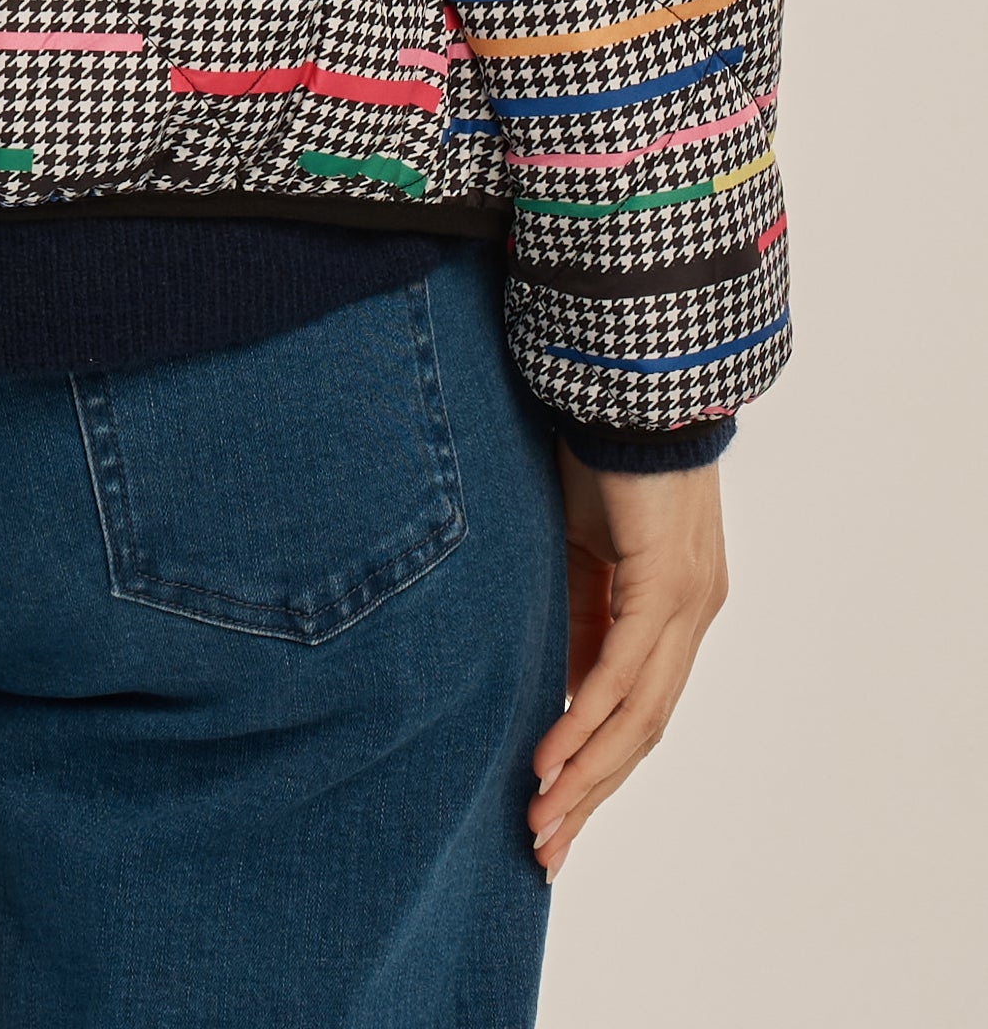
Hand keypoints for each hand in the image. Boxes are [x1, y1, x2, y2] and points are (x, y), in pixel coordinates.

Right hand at [528, 446, 727, 876]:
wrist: (625, 380)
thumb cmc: (595, 448)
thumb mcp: (572, 545)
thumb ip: (571, 609)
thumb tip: (548, 681)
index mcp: (670, 606)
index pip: (634, 709)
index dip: (592, 767)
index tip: (548, 814)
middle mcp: (690, 614)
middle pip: (641, 732)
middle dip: (589, 796)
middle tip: (544, 850)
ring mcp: (686, 603)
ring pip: (638, 717)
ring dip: (585, 777)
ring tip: (540, 822)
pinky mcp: (666, 584)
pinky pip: (625, 672)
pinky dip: (587, 720)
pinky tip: (552, 758)